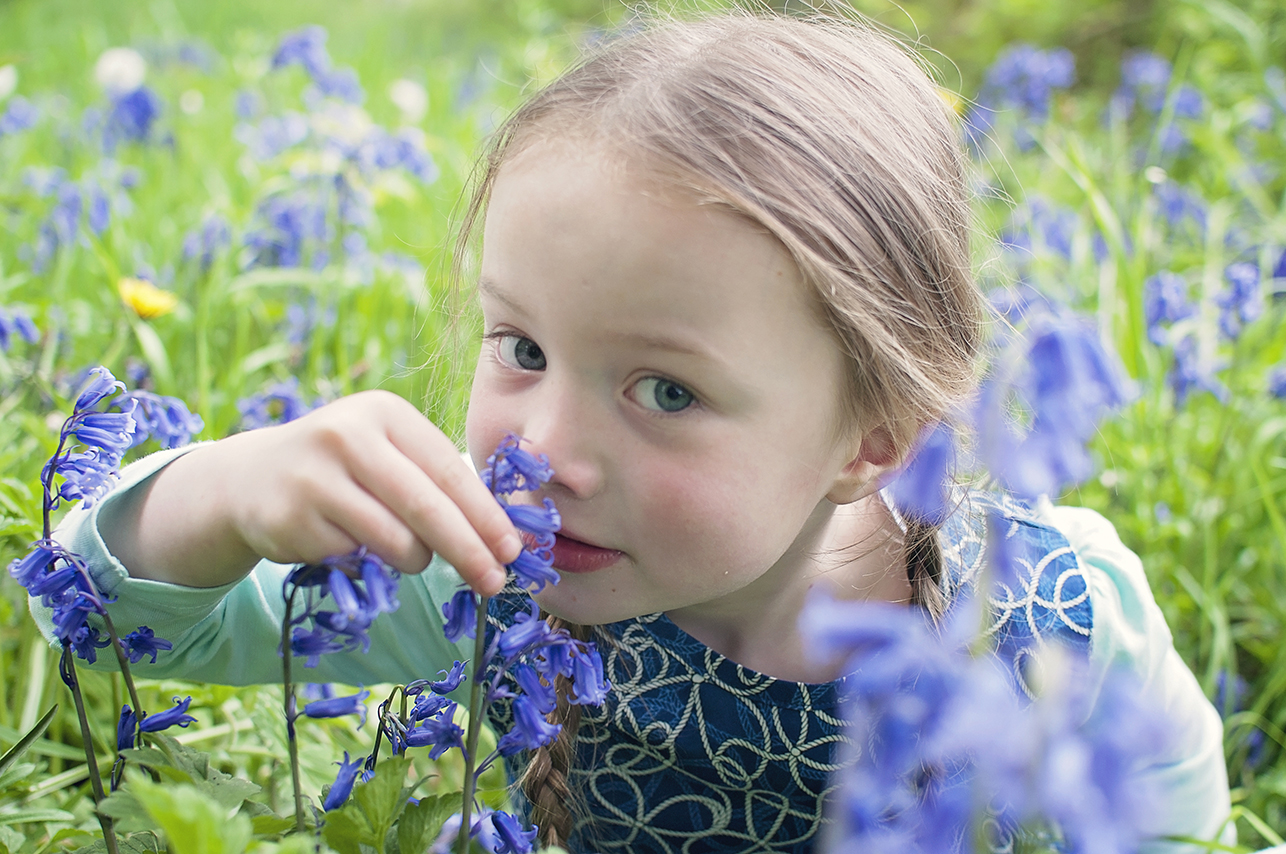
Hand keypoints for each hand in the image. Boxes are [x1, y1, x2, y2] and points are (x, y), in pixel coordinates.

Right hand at [105, 391, 521, 594]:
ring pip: (396, 542)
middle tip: (495, 582)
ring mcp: (315, 477)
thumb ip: (437, 482)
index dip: (486, 515)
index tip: (513, 550)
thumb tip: (505, 535)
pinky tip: (345, 542)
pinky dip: (367, 564)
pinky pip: (357, 560)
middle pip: (428, 508)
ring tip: (400, 551)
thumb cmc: (346, 469)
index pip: (450, 470)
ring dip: (413, 561)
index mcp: (385, 413)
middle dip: (469, 551)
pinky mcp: (291, 519)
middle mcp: (348, 435)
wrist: (251, 478)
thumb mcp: (389, 455)